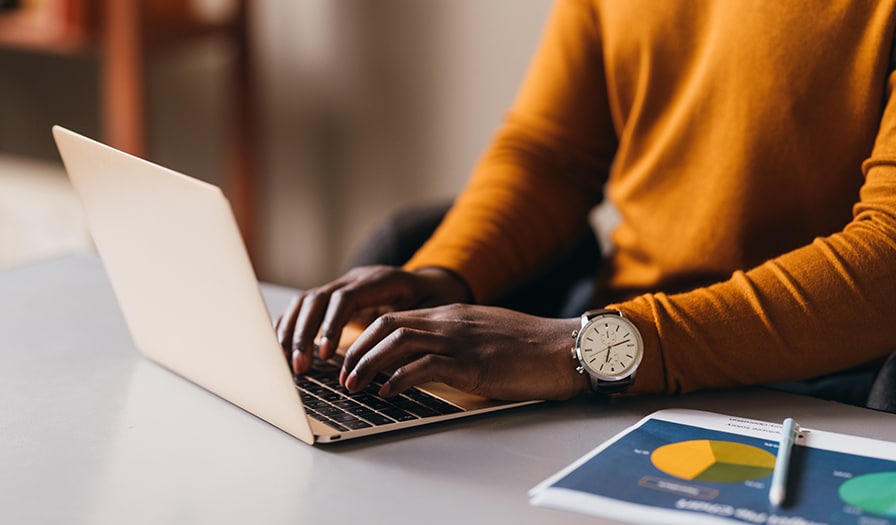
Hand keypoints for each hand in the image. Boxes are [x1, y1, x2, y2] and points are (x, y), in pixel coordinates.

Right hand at [275, 265, 470, 373]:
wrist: (431, 283)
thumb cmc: (432, 302)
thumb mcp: (430, 311)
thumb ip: (410, 329)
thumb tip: (392, 358)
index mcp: (379, 280)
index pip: (344, 299)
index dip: (330, 326)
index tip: (324, 355)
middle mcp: (354, 279)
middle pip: (316, 299)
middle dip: (304, 334)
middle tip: (300, 367)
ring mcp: (341, 285)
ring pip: (305, 302)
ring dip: (292, 333)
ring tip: (289, 364)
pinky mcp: (332, 297)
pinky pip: (303, 308)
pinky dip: (290, 327)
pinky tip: (283, 350)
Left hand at [339, 304, 589, 400]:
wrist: (563, 348)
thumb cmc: (528, 347)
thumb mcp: (483, 333)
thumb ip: (455, 338)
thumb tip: (427, 356)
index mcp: (450, 314)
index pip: (394, 318)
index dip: (365, 338)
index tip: (349, 358)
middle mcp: (449, 322)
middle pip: (387, 325)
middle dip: (357, 350)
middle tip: (342, 374)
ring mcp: (460, 340)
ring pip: (398, 342)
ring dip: (369, 364)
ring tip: (355, 385)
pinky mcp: (472, 363)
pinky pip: (425, 366)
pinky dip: (399, 379)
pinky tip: (388, 393)